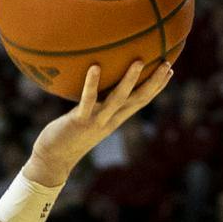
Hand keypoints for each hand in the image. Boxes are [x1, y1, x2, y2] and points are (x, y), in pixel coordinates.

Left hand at [24, 61, 174, 187]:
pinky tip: (94, 66)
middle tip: (167, 63)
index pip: (141, 101)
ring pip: (118, 99)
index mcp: (115, 119)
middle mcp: (110, 120)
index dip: (157, 87)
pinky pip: (88, 100)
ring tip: (139, 61)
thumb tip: (95, 82)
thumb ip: (94, 103)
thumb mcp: (86, 118)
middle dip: (154, 82)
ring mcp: (96, 121)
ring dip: (130, 81)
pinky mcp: (80, 121)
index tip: (170, 70)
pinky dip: (91, 84)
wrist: (53, 159)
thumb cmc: (67, 135)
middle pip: (138, 100)